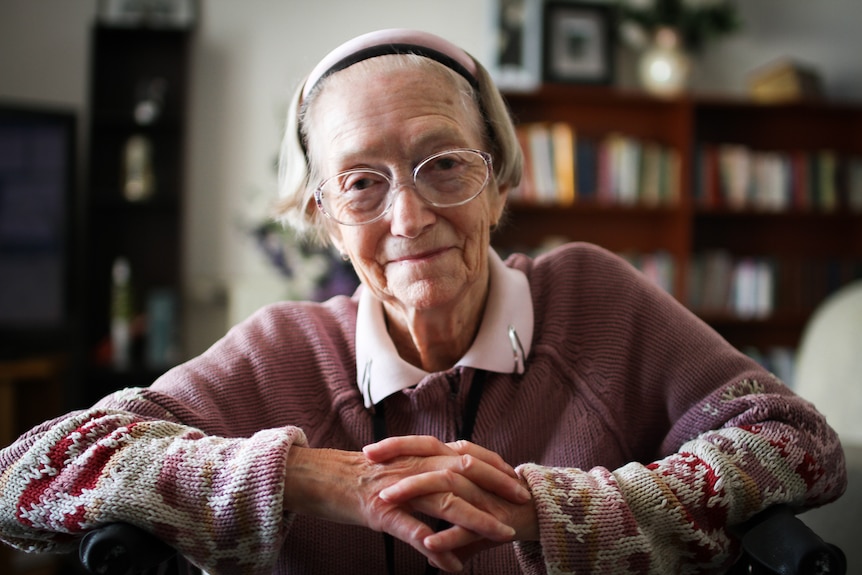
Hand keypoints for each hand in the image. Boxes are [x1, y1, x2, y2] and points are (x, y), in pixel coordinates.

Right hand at [282, 442, 527, 571]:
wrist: (316, 476)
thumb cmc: (356, 475)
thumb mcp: (396, 467)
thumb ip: (423, 472)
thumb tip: (450, 483)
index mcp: (417, 455)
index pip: (465, 454)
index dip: (494, 466)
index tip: (516, 479)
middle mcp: (412, 466)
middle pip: (464, 472)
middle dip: (497, 486)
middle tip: (521, 501)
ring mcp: (398, 489)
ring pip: (446, 500)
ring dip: (478, 518)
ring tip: (502, 534)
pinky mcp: (381, 512)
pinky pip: (414, 532)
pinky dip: (437, 549)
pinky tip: (453, 568)